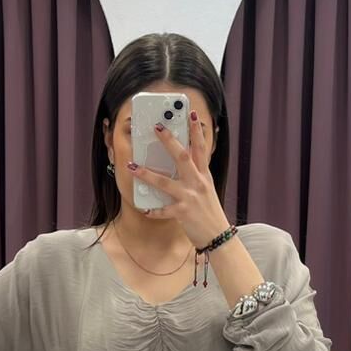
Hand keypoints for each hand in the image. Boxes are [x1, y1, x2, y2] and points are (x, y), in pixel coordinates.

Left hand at [126, 112, 229, 251]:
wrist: (219, 236)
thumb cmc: (210, 212)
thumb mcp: (207, 189)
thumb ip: (197, 175)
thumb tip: (186, 160)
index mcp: (204, 175)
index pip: (201, 148)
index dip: (196, 131)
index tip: (191, 114)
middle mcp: (197, 183)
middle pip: (182, 157)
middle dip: (169, 141)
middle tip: (157, 127)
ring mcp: (190, 197)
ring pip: (165, 182)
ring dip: (146, 174)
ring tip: (132, 166)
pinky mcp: (183, 213)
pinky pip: (163, 210)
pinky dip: (153, 210)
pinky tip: (144, 209)